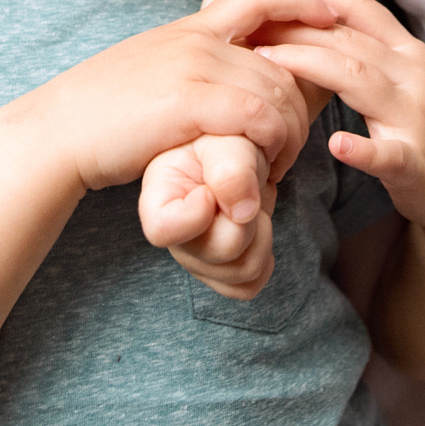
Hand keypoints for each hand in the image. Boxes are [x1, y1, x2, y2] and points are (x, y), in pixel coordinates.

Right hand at [21, 0, 334, 195]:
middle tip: (293, 145)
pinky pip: (260, 116)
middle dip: (304, 100)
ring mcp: (194, 67)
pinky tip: (265, 170)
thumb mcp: (149, 71)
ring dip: (291, 132)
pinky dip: (274, 144)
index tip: (331, 18)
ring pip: (278, 90)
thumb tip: (215, 77)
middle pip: (283, 57)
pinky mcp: (190, 103)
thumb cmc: (100, 113)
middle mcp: (196, 39)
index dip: (301, 3)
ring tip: (279, 166)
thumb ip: (188, 66)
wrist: (58, 131)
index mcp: (189, 27)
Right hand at [141, 134, 279, 298]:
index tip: (211, 191)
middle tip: (248, 189)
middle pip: (218, 253)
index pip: (162, 230)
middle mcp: (174, 234)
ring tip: (252, 203)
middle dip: (247, 218)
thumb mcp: (228, 141)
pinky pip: (249, 286)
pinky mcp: (220, 272)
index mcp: (159, 197)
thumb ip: (232, 171)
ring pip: (241, 272)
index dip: (196, 214)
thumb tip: (243, 214)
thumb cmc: (226, 139)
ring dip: (261, 234)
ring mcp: (196, 257)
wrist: (241, 149)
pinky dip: (265, 257)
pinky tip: (256, 226)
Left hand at [252, 0, 424, 238]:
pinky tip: (335, 145)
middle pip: (350, 41)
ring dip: (312, 66)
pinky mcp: (417, 165)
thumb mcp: (407, 81)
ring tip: (268, 61)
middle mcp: (415, 77)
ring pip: (361, 81)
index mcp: (410, 54)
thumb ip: (370, 55)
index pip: (363, 9)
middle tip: (252, 24)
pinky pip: (387, 155)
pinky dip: (361, 150)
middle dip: (298, 27)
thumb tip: (314, 28)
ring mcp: (417, 120)